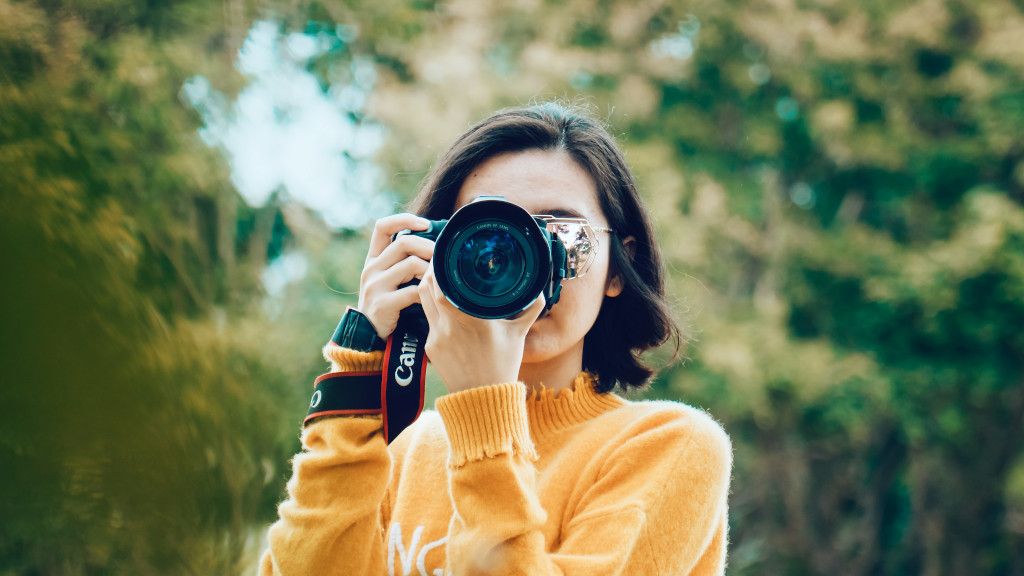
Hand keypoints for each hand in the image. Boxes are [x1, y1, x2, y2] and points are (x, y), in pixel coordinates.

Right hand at [356, 213, 433, 339]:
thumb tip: (437, 243)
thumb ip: (404, 262)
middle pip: (404, 243)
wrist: (369, 336)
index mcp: (373, 259)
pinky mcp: (382, 303)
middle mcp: (371, 268)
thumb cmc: (389, 304)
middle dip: (429, 247)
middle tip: (444, 257)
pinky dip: (427, 293)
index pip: (383, 226)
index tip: (426, 224)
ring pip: (411, 264)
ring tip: (439, 279)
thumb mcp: (391, 279)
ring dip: (431, 270)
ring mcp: (375, 285)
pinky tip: (432, 298)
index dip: (404, 219)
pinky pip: (413, 291)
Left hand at [417, 260, 547, 393]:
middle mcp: (450, 327)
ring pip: (422, 302)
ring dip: (427, 288)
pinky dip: (432, 308)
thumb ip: (530, 309)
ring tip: (437, 278)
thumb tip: (539, 289)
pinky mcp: (429, 347)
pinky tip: (440, 304)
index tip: (446, 256)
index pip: (443, 286)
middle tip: (440, 262)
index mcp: (472, 319)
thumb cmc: (502, 366)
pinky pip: (427, 320)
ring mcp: (436, 337)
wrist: (483, 399)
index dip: (439, 268)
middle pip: (426, 288)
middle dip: (430, 272)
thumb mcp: (519, 334)